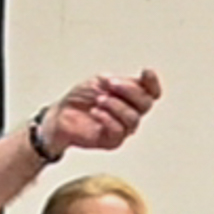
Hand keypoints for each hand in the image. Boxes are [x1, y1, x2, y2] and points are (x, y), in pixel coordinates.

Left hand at [39, 69, 163, 159]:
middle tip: (111, 84)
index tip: (146, 72)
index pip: (151, 91)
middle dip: (129, 91)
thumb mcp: (100, 82)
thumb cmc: (80, 98)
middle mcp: (131, 112)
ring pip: (133, 118)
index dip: (153, 82)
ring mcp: (123, 128)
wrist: (60, 115)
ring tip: (99, 100)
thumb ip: (120, 82)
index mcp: (131, 96)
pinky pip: (118, 131)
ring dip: (116, 106)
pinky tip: (96, 112)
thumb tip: (135, 84)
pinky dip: (107, 119)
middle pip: (145, 103)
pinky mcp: (112, 141)